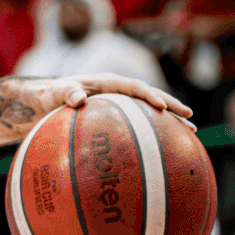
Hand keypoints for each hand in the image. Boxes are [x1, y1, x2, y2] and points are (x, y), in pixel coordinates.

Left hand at [38, 73, 193, 121]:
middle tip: (190, 119)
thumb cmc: (50, 96)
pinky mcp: (117, 121)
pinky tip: (165, 151)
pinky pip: (138, 127)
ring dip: (169, 122)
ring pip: (149, 113)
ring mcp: (119, 107)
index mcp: (108, 83)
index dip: (150, 96)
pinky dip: (153, 136)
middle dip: (171, 107)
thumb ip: (66, 92)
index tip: (163, 108)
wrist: (43, 105)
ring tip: (190, 133)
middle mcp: (118, 93)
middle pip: (150, 98)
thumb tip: (79, 98)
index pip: (135, 87)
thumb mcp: (55, 93)